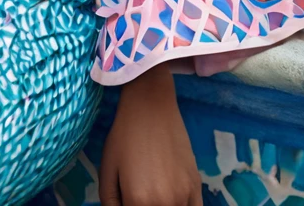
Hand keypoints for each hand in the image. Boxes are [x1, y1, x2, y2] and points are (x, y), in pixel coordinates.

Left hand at [98, 63, 202, 205]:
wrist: (151, 107)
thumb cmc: (124, 135)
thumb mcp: (106, 170)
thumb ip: (110, 202)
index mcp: (138, 201)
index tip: (127, 200)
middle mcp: (165, 204)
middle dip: (141, 205)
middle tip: (138, 193)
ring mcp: (184, 197)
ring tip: (152, 190)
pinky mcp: (197, 188)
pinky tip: (171, 199)